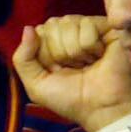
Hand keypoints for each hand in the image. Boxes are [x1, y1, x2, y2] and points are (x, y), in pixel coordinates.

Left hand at [11, 13, 130, 128]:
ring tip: (88, 63)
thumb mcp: (36, 85)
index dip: (45, 54)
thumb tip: (28, 28)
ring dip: (75, 51)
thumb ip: (22, 59)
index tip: (58, 71)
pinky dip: (90, 45)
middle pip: (52, 25)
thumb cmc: (71, 99)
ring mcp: (89, 28)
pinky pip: (87, 24)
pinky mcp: (107, 27)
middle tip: (75, 68)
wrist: (101, 108)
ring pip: (68, 23)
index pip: (38, 32)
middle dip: (59, 52)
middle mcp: (70, 33)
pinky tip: (99, 56)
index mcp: (52, 44)